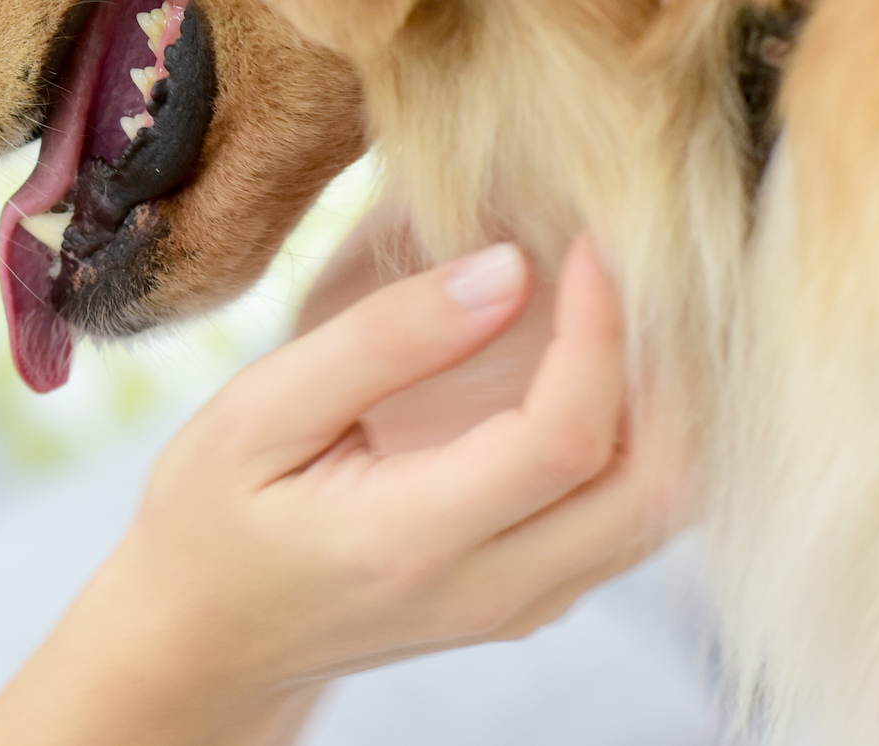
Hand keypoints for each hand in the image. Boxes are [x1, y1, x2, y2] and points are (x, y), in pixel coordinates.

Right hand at [0, 234, 689, 745]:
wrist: (207, 638)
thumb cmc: (213, 516)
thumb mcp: (258, 413)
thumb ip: (382, 342)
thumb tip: (508, 268)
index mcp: (413, 543)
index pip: (564, 440)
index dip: (600, 332)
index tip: (588, 241)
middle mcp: (494, 590)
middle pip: (655, 487)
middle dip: (669, 367)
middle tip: (634, 267)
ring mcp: (528, 606)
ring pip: (664, 509)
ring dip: (672, 403)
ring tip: (625, 303)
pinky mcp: (539, 596)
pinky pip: (634, 515)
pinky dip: (647, 433)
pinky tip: (603, 361)